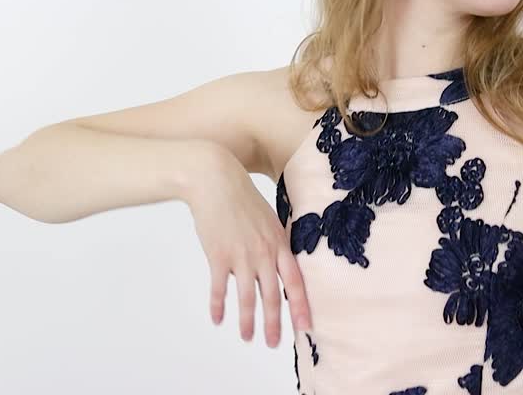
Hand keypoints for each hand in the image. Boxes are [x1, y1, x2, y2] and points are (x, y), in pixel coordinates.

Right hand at [186, 145, 312, 347]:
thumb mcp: (268, 219)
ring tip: (248, 338)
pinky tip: (218, 319)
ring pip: (247, 298)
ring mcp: (241, 256)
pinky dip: (219, 306)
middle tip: (273, 343)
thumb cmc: (242, 198)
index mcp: (279, 243)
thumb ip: (275, 243)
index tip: (306, 326)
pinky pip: (220, 288)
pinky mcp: (219, 256)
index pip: (295, 281)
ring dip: (248, 321)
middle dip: (274, 323)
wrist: (216, 180)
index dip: (301, 306)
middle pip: (272, 296)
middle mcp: (264, 253)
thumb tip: (280, 265)